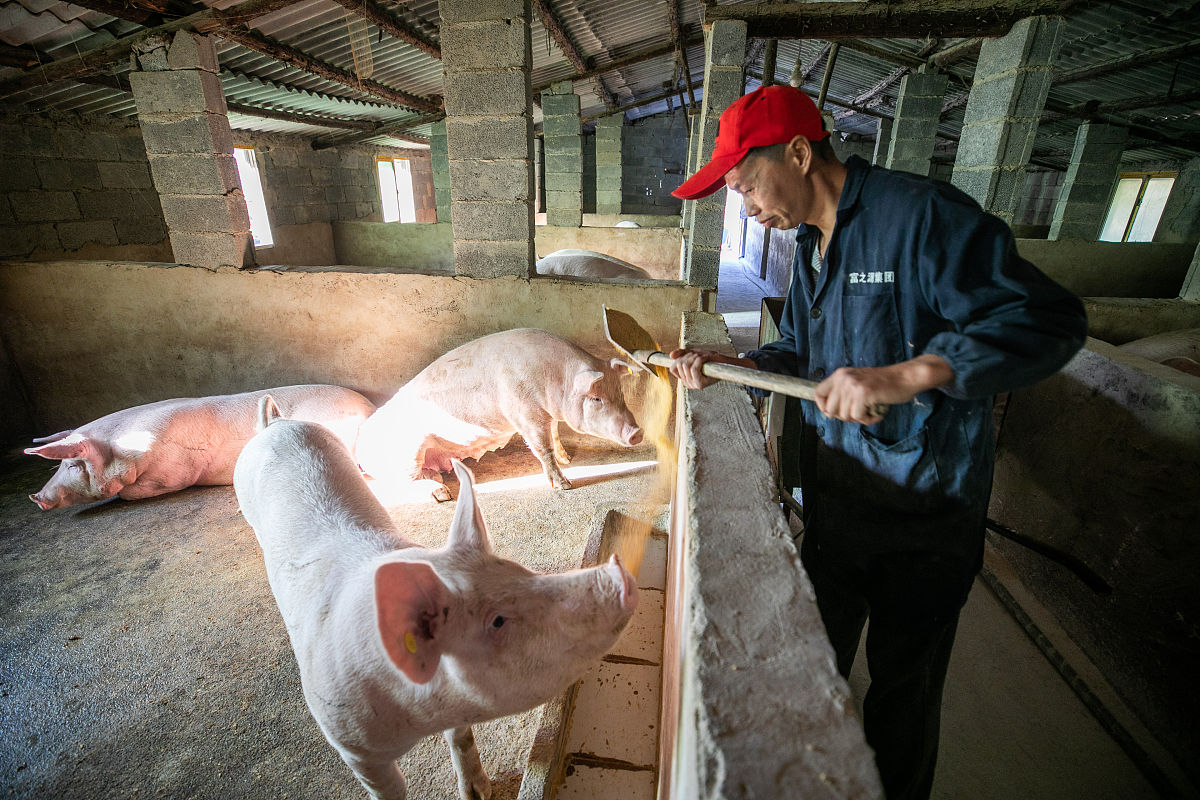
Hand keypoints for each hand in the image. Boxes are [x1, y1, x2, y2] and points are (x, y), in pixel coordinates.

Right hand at [667, 349, 755, 389]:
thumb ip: (681, 354)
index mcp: (684, 378)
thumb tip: (670, 356)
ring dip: (695, 356)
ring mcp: (693, 385)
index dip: (679, 359)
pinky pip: (693, 369)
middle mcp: (687, 383)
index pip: (673, 368)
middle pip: (680, 365)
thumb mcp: (693, 354)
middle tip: (698, 355)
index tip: (690, 355)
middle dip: (689, 356)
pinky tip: (703, 358)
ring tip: (702, 357)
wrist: (725, 364)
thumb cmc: (710, 359)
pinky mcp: (700, 384)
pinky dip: (698, 360)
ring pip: (686, 366)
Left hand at [814, 355, 953, 424]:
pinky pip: (857, 417)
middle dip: (844, 417)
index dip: (823, 407)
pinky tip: (877, 413)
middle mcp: (843, 378)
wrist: (905, 377)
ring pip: (844, 415)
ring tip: (870, 411)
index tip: (835, 413)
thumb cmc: (883, 384)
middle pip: (830, 410)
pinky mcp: (863, 394)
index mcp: (840, 374)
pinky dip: (868, 419)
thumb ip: (842, 393)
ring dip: (859, 419)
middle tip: (859, 414)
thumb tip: (828, 412)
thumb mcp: (857, 382)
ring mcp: (853, 385)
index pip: (818, 393)